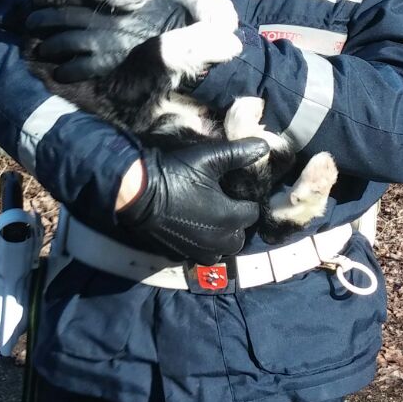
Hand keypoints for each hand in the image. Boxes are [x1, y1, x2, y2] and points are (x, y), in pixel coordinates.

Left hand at [25, 0, 188, 81]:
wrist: (178, 34)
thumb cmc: (161, 14)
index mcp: (105, 8)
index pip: (68, 9)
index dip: (47, 14)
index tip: (32, 17)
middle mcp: (99, 24)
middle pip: (62, 25)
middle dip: (42, 29)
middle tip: (31, 34)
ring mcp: (103, 43)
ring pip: (67, 45)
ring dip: (51, 49)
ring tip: (42, 52)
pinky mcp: (110, 61)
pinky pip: (82, 68)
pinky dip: (68, 71)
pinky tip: (60, 74)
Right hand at [116, 137, 265, 263]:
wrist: (137, 193)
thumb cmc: (175, 173)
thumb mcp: (208, 158)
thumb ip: (239, 153)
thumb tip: (265, 146)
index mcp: (229, 217)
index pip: (252, 213)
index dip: (246, 201)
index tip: (235, 190)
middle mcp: (218, 240)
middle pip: (239, 236)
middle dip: (236, 223)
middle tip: (223, 205)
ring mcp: (197, 250)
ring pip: (220, 250)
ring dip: (219, 238)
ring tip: (209, 220)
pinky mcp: (180, 254)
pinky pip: (199, 254)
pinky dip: (200, 245)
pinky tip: (191, 228)